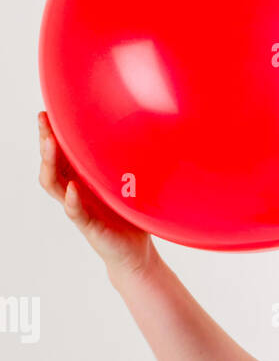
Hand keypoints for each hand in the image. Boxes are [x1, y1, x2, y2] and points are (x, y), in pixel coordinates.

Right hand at [37, 110, 154, 277]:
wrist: (137, 250)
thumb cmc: (130, 213)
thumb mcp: (132, 181)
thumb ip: (133, 159)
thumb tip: (152, 127)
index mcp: (81, 175)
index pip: (61, 150)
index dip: (53, 131)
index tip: (49, 110)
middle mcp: (74, 188)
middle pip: (50, 161)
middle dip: (45, 140)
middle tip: (44, 120)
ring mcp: (78, 206)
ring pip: (54, 184)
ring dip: (50, 162)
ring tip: (50, 144)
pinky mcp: (88, 225)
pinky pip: (74, 211)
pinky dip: (72, 200)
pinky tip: (71, 189)